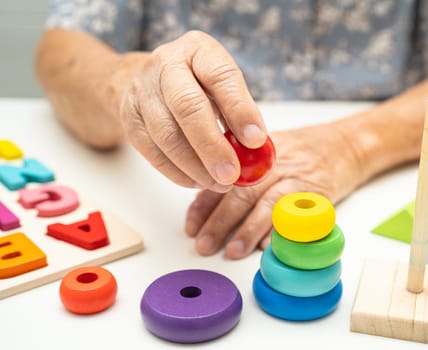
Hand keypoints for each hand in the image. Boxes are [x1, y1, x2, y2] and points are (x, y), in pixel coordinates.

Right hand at [119, 31, 267, 191]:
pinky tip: (197, 181)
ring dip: (195, 167)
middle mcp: (166, 64)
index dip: (240, 110)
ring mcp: (142, 90)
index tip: (256, 140)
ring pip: (167, 134)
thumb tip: (258, 151)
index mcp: (199, 50)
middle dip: (212, 146)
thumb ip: (239, 112)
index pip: (221, 77)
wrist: (146, 80)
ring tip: (219, 183)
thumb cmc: (197, 84)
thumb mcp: (222, 85)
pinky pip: (152, 152)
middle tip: (232, 174)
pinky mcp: (129, 118)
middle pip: (187, 106)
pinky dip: (177, 173)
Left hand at [185, 122, 364, 258]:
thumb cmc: (300, 151)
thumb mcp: (267, 149)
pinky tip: (267, 246)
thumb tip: (206, 198)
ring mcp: (295, 178)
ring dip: (247, 230)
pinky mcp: (317, 193)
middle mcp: (273, 164)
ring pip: (266, 204)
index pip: (222, 179)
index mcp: (254, 152)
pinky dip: (281, 231)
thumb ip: (240, 170)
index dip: (204, 203)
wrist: (345, 145)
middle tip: (203, 245)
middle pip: (241, 193)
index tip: (191, 226)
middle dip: (219, 221)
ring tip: (232, 251)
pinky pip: (296, 214)